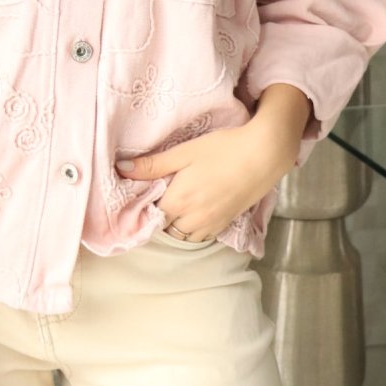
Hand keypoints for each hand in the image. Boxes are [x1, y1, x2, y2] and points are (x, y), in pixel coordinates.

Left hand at [115, 118, 300, 241]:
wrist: (264, 154)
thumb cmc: (224, 148)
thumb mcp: (185, 152)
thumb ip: (153, 164)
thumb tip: (121, 169)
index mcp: (178, 201)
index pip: (149, 215)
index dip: (144, 205)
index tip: (143, 193)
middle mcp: (193, 219)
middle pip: (165, 229)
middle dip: (160, 217)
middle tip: (160, 197)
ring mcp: (211, 224)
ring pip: (183, 237)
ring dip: (176, 226)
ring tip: (177, 205)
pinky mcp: (225, 224)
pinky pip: (201, 237)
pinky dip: (193, 230)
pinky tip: (195, 211)